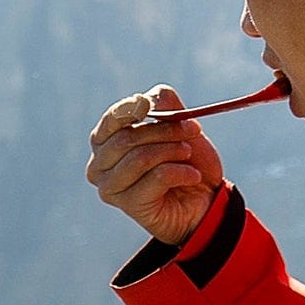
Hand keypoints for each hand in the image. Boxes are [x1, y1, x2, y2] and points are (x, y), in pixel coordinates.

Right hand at [86, 85, 228, 246]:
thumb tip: (146, 100)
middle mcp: (99, 164)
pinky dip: (181, 172)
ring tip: (189, 155)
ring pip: (140, 158)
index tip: (147, 104)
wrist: (205, 198)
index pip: (111, 120)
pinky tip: (192, 176)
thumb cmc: (186, 159)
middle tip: (193, 129)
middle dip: (165, 131)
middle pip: (127, 138)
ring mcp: (110, 187)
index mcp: (105, 140)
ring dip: (173, 151)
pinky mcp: (129, 205)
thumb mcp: (178, 124)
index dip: (128, 109)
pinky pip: (156, 178)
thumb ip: (162, 104)